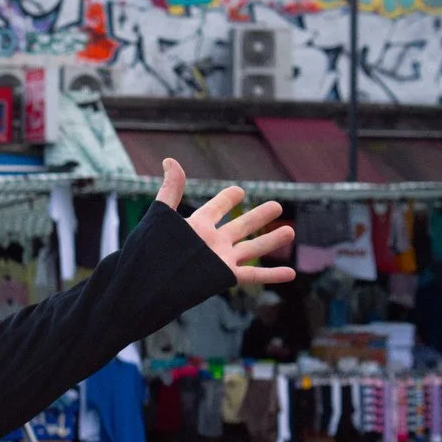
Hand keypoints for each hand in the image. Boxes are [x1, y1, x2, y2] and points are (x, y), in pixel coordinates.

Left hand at [155, 158, 295, 287]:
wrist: (151, 282)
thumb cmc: (153, 250)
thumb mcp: (161, 216)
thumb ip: (170, 190)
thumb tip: (169, 159)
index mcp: (197, 226)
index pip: (217, 208)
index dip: (228, 199)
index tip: (239, 191)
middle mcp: (212, 242)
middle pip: (241, 226)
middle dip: (259, 217)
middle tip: (276, 207)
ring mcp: (220, 260)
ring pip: (252, 248)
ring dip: (272, 241)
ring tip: (290, 231)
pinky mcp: (224, 276)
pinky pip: (253, 275)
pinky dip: (272, 275)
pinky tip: (290, 273)